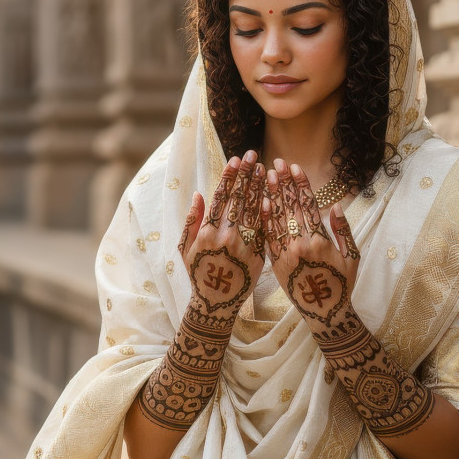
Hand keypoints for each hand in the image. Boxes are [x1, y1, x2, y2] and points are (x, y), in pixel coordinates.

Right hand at [178, 151, 266, 320]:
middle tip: (253, 155)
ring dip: (260, 187)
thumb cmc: (198, 274)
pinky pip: (266, 228)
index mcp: (207, 233)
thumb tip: (198, 194)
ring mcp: (245, 246)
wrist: (217, 303)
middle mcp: (227, 237)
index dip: (229, 176)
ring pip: (255, 210)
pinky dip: (269, 211)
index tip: (236, 159)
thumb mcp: (186, 249)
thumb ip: (191, 221)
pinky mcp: (259, 255)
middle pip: (240, 199)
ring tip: (265, 168)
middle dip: (247, 174)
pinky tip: (272, 195)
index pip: (221, 197)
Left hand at [261, 160, 359, 325]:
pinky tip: (260, 202)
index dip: (300, 184)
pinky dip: (263, 218)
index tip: (294, 167)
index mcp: (319, 241)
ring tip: (264, 175)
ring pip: (275, 218)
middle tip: (276, 163)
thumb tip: (335, 207)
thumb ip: (343, 231)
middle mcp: (299, 245)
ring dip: (270, 194)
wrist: (323, 313)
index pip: (307, 205)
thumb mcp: (352, 257)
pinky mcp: (274, 263)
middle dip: (282, 182)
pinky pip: (266, 236)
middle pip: (289, 207)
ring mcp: (284, 253)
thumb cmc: (342, 285)